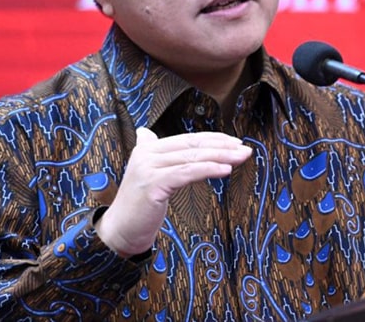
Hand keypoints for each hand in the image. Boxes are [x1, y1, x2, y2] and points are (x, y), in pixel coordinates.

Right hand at [95, 127, 252, 256]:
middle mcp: (146, 153)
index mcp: (147, 148)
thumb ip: (150, 153)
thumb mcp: (146, 174)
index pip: (187, 139)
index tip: (235, 142)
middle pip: (192, 146)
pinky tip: (225, 169)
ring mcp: (148, 168)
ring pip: (192, 158)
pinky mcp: (153, 184)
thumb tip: (144, 132)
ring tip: (240, 157)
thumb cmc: (138, 206)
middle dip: (222, 146)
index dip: (213, 139)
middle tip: (245, 149)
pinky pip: (187, 173)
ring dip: (221, 156)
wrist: (119, 232)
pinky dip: (208, 169)